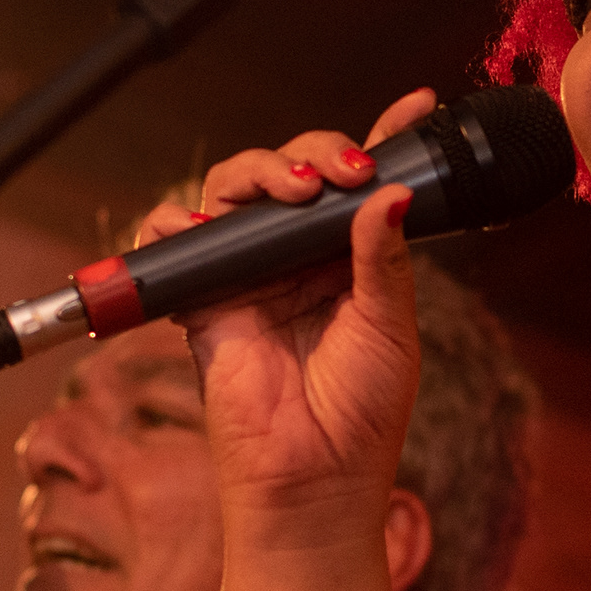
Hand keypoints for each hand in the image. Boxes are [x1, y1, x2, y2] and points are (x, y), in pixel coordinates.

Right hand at [164, 89, 437, 533]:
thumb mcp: (389, 327)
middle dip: (316, 152)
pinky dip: (177, 223)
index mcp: (353, 261)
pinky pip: (175, 242)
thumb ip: (382, 257)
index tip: (415, 107)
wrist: (315, 483)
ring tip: (294, 190)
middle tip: (343, 172)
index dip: (383, 140)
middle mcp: (300, 260)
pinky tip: (204, 223)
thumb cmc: (361, 418)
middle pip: (294, 172)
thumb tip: (392, 193)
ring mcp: (251, 276)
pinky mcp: (205, 300)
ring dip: (259, 171)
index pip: (363, 186)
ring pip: (235, 189)